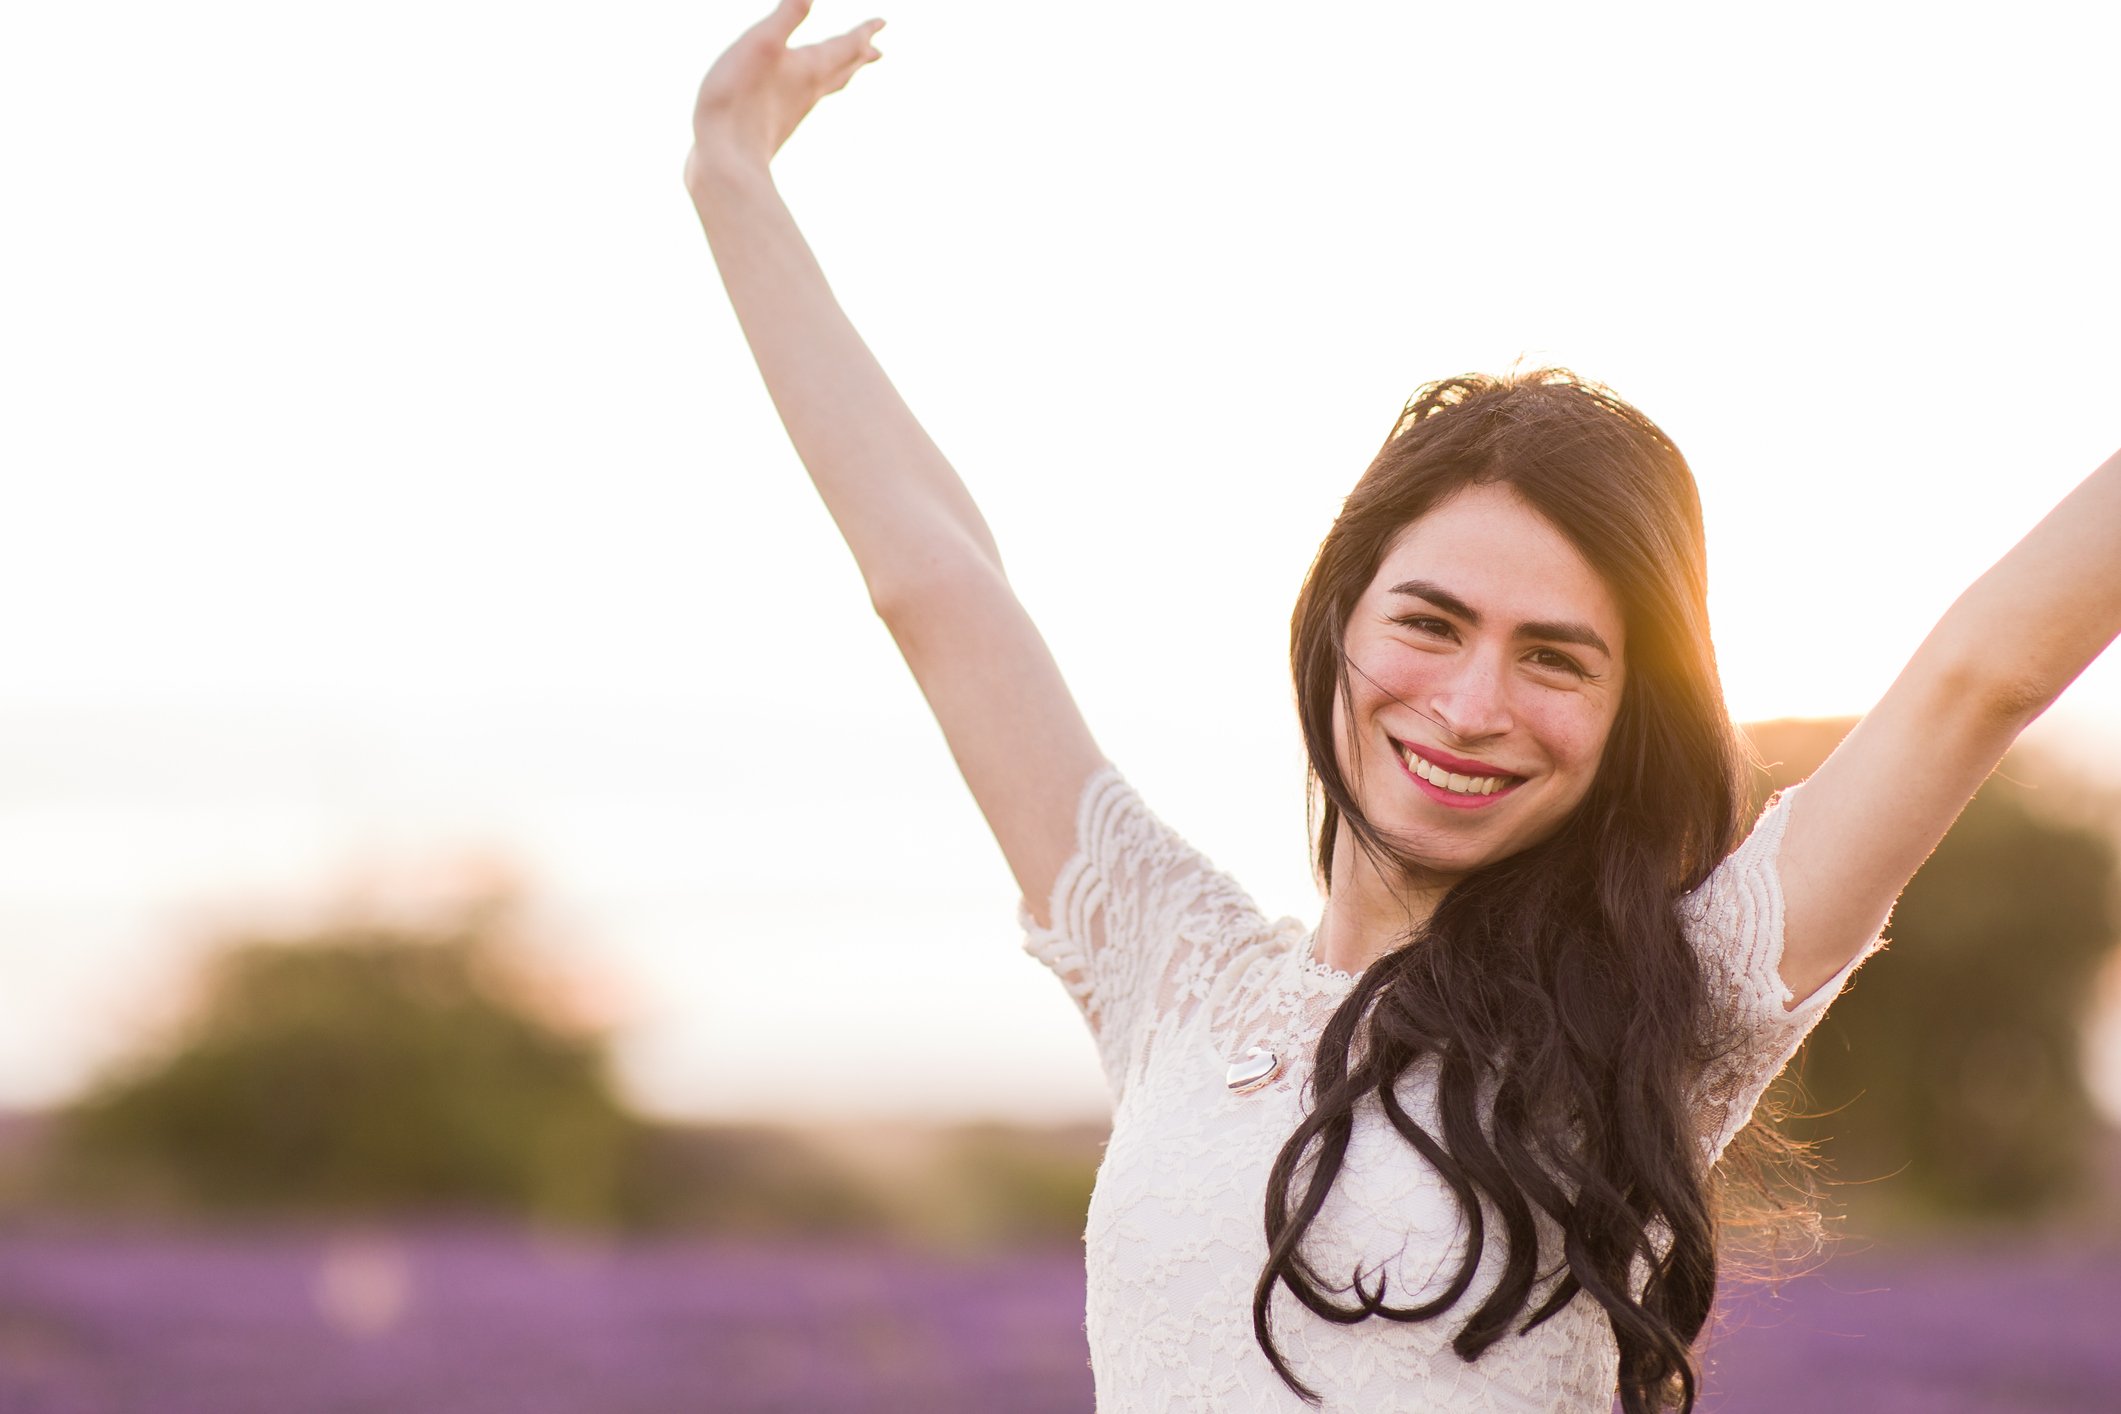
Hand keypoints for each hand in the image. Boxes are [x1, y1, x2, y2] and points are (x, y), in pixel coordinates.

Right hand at [685, 0, 884, 187]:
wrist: (726, 159)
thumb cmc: (740, 99)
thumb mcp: (762, 43)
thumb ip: (788, 15)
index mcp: (811, 68)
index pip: (846, 45)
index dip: (864, 31)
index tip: (883, 22)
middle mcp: (809, 90)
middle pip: (843, 69)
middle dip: (860, 55)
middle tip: (879, 51)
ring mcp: (794, 110)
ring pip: (826, 88)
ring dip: (842, 75)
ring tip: (848, 72)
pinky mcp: (777, 125)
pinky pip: (805, 101)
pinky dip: (814, 90)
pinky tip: (801, 96)